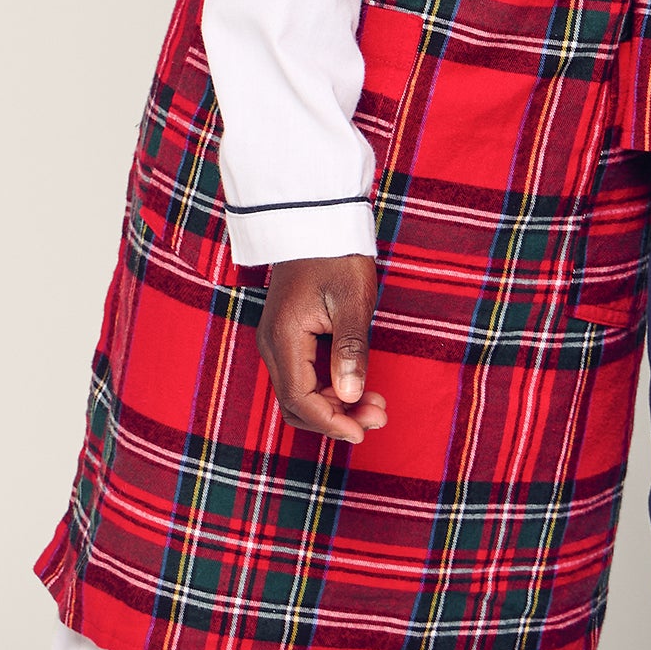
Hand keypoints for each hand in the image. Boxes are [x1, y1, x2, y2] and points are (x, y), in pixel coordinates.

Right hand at [258, 256, 385, 445]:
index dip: (330, 422)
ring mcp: (277, 340)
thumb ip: (351, 349)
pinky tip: (357, 387)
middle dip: (336, 418)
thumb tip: (352, 396)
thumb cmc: (338, 254)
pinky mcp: (287, 335)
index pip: (300, 399)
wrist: (320, 218)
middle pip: (296, 403)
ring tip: (375, 406)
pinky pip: (303, 376)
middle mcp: (272, 344)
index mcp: (283, 337)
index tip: (362, 431)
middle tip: (377, 417)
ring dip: (334, 405)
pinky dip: (328, 388)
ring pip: (299, 393)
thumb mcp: (353, 300)